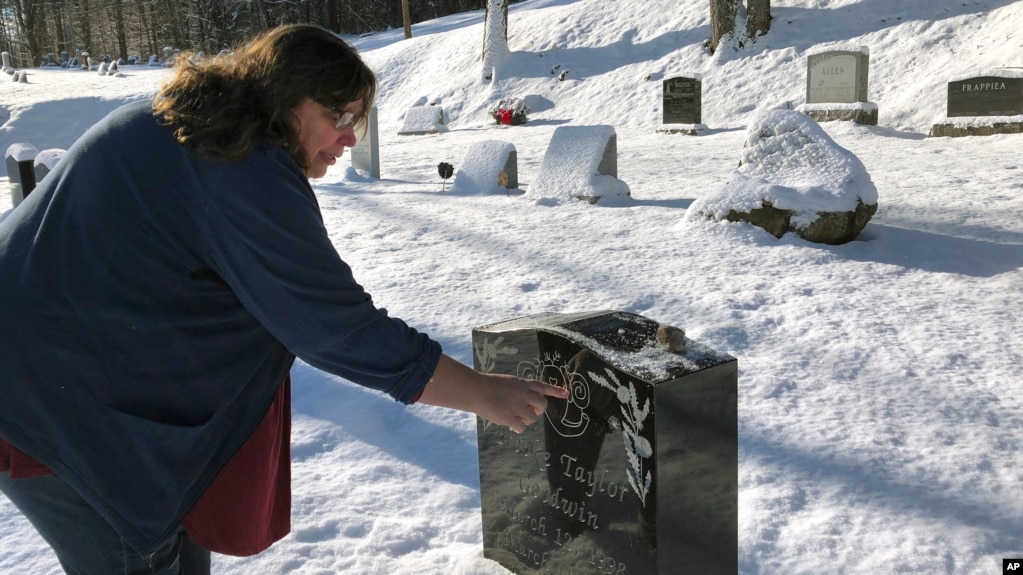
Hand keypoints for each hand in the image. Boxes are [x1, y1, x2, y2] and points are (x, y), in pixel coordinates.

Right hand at [417, 354, 569, 433]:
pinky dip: (517, 427)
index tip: (566, 394)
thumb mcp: (507, 383)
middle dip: (536, 410)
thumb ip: (519, 392)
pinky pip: (522, 427)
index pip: (543, 386)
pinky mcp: (510, 417)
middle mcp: (524, 393)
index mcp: (523, 383)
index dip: (556, 390)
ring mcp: (517, 405)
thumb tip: (527, 409)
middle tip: (525, 411)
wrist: (475, 390)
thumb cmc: (488, 386)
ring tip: (512, 416)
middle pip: (542, 405)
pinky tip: (509, 424)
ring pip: (532, 418)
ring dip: (524, 419)